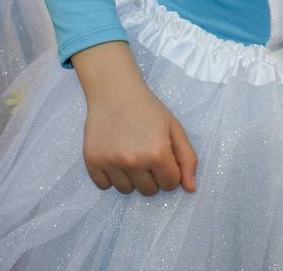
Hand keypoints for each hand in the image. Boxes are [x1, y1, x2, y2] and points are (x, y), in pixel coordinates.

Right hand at [74, 42, 197, 195]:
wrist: (114, 91)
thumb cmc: (148, 109)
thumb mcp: (174, 128)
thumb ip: (187, 159)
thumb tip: (190, 189)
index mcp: (157, 153)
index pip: (170, 184)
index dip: (169, 171)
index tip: (163, 156)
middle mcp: (134, 160)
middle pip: (149, 191)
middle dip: (151, 177)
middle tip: (145, 153)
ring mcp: (111, 162)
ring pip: (126, 190)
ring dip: (131, 178)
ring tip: (129, 154)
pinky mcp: (92, 161)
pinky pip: (104, 186)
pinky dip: (110, 177)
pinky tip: (114, 157)